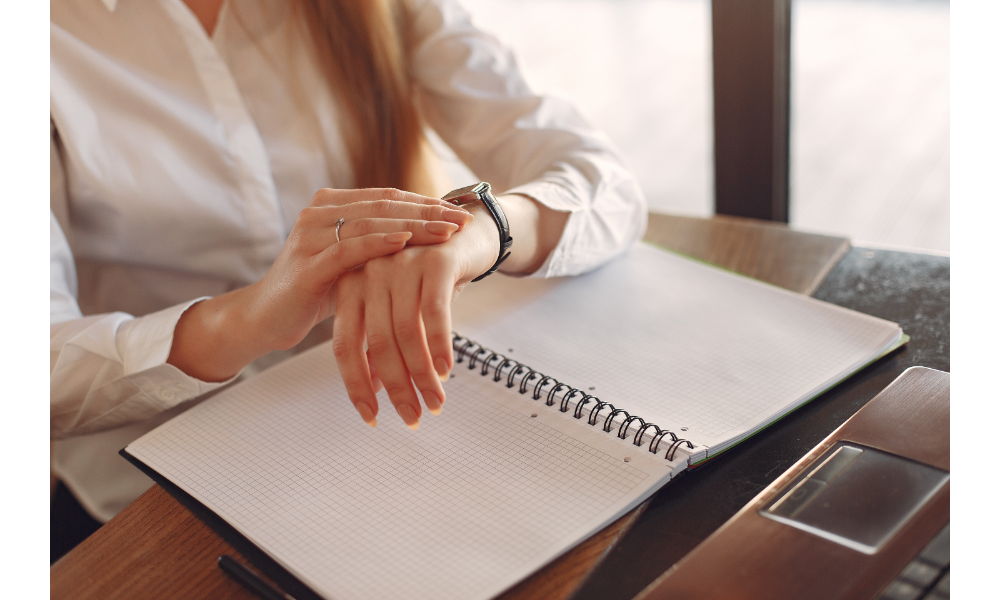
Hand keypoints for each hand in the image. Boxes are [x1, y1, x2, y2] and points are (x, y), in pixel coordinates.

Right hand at [167, 188, 472, 382]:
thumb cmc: (315, 292)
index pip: (388, 198)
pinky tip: (406, 242)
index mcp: (331, 206)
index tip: (460, 212)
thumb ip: (380, 246)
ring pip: (371, 223)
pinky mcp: (307, 264)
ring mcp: (310, 236)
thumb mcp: (353, 264)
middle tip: (462, 220)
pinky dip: (379, 244)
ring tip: (446, 231)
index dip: (425, 203)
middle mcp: (319, 213)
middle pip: (384, 206)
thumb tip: (431, 242)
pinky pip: (349, 249)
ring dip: (413, 226)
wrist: (265, 318)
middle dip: (428, 212)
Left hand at [331, 199, 499, 428]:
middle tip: (412, 416)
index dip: (356, 385)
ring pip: (406, 332)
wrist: (467, 233)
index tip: (371, 416)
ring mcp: (400, 264)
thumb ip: (380, 341)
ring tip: (434, 401)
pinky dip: (440, 346)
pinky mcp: (434, 261)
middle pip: (375, 343)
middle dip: (395, 387)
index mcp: (351, 285)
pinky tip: (446, 370)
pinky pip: (434, 313)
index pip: (344, 345)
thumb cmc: (429, 276)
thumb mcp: (400, 308)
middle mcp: (370, 272)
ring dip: (421, 374)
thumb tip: (373, 387)